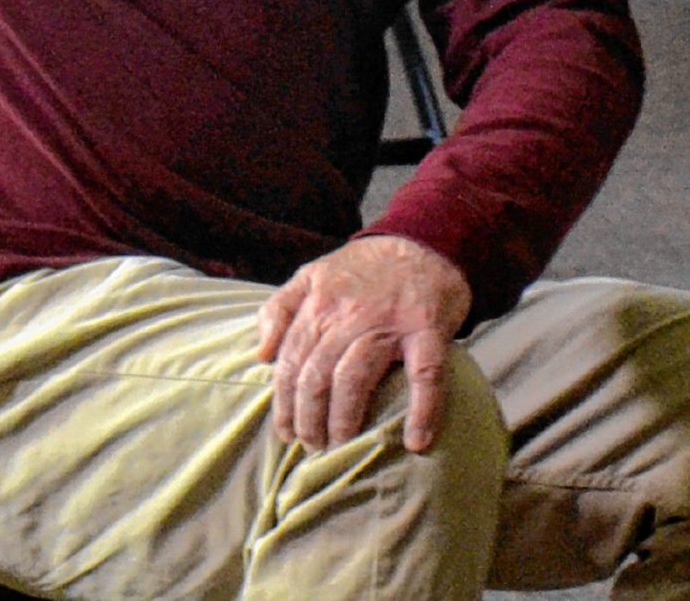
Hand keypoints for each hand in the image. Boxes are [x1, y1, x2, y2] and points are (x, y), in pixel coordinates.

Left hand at [257, 235, 470, 453]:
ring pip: (355, 378)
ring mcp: (389, 323)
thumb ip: (281, 309)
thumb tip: (261, 354)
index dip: (284, 402)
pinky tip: (416, 441)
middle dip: (308, 418)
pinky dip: (423, 409)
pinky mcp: (428, 330)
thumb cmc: (364, 270)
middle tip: (311, 445)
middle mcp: (349, 315)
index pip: (291, 362)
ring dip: (344, 419)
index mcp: (319, 304)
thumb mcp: (312, 275)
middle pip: (317, 375)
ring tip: (341, 445)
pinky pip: (425, 374)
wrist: (422, 243)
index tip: (285, 431)